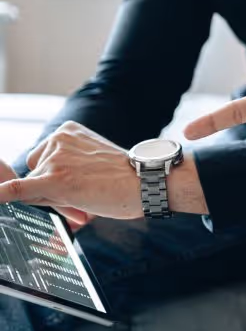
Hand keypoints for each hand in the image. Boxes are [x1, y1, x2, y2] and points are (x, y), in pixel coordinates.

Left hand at [0, 122, 141, 219]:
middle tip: (86, 193)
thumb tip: (30, 188)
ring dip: (54, 199)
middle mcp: (57, 139)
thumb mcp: (92, 159)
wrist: (146, 181)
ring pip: (35, 189)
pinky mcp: (53, 179)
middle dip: (52, 189)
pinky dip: (5, 194)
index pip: (44, 160)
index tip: (84, 182)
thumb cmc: (125, 175)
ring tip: (87, 197)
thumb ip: (65, 166)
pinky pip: (19, 190)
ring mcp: (54, 159)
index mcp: (67, 131)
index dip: (58, 178)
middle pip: (36, 173)